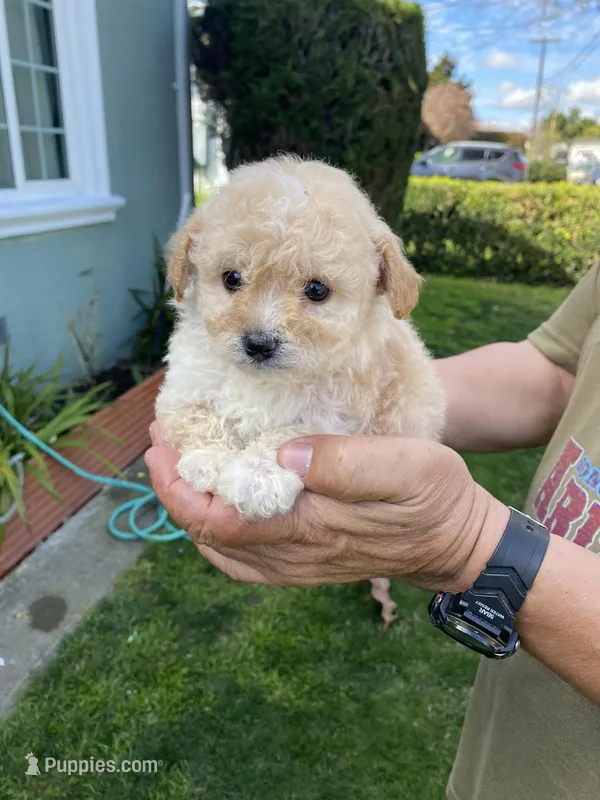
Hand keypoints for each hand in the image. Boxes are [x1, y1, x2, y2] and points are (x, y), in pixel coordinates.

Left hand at [145, 423, 508, 591]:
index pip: (219, 522)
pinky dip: (216, 524)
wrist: (455, 541)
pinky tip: (218, 497)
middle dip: (175, 487)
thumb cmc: (432, 496)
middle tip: (163, 436)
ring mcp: (295, 563)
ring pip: (220, 547)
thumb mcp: (402, 466)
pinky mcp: (303, 561)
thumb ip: (341, 463)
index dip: (178, 488)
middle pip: (209, 534)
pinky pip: (241, 553)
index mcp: (307, 528)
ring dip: (191, 503)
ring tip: (182, 458)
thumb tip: (280, 455)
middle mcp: (292, 554)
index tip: (160, 446)